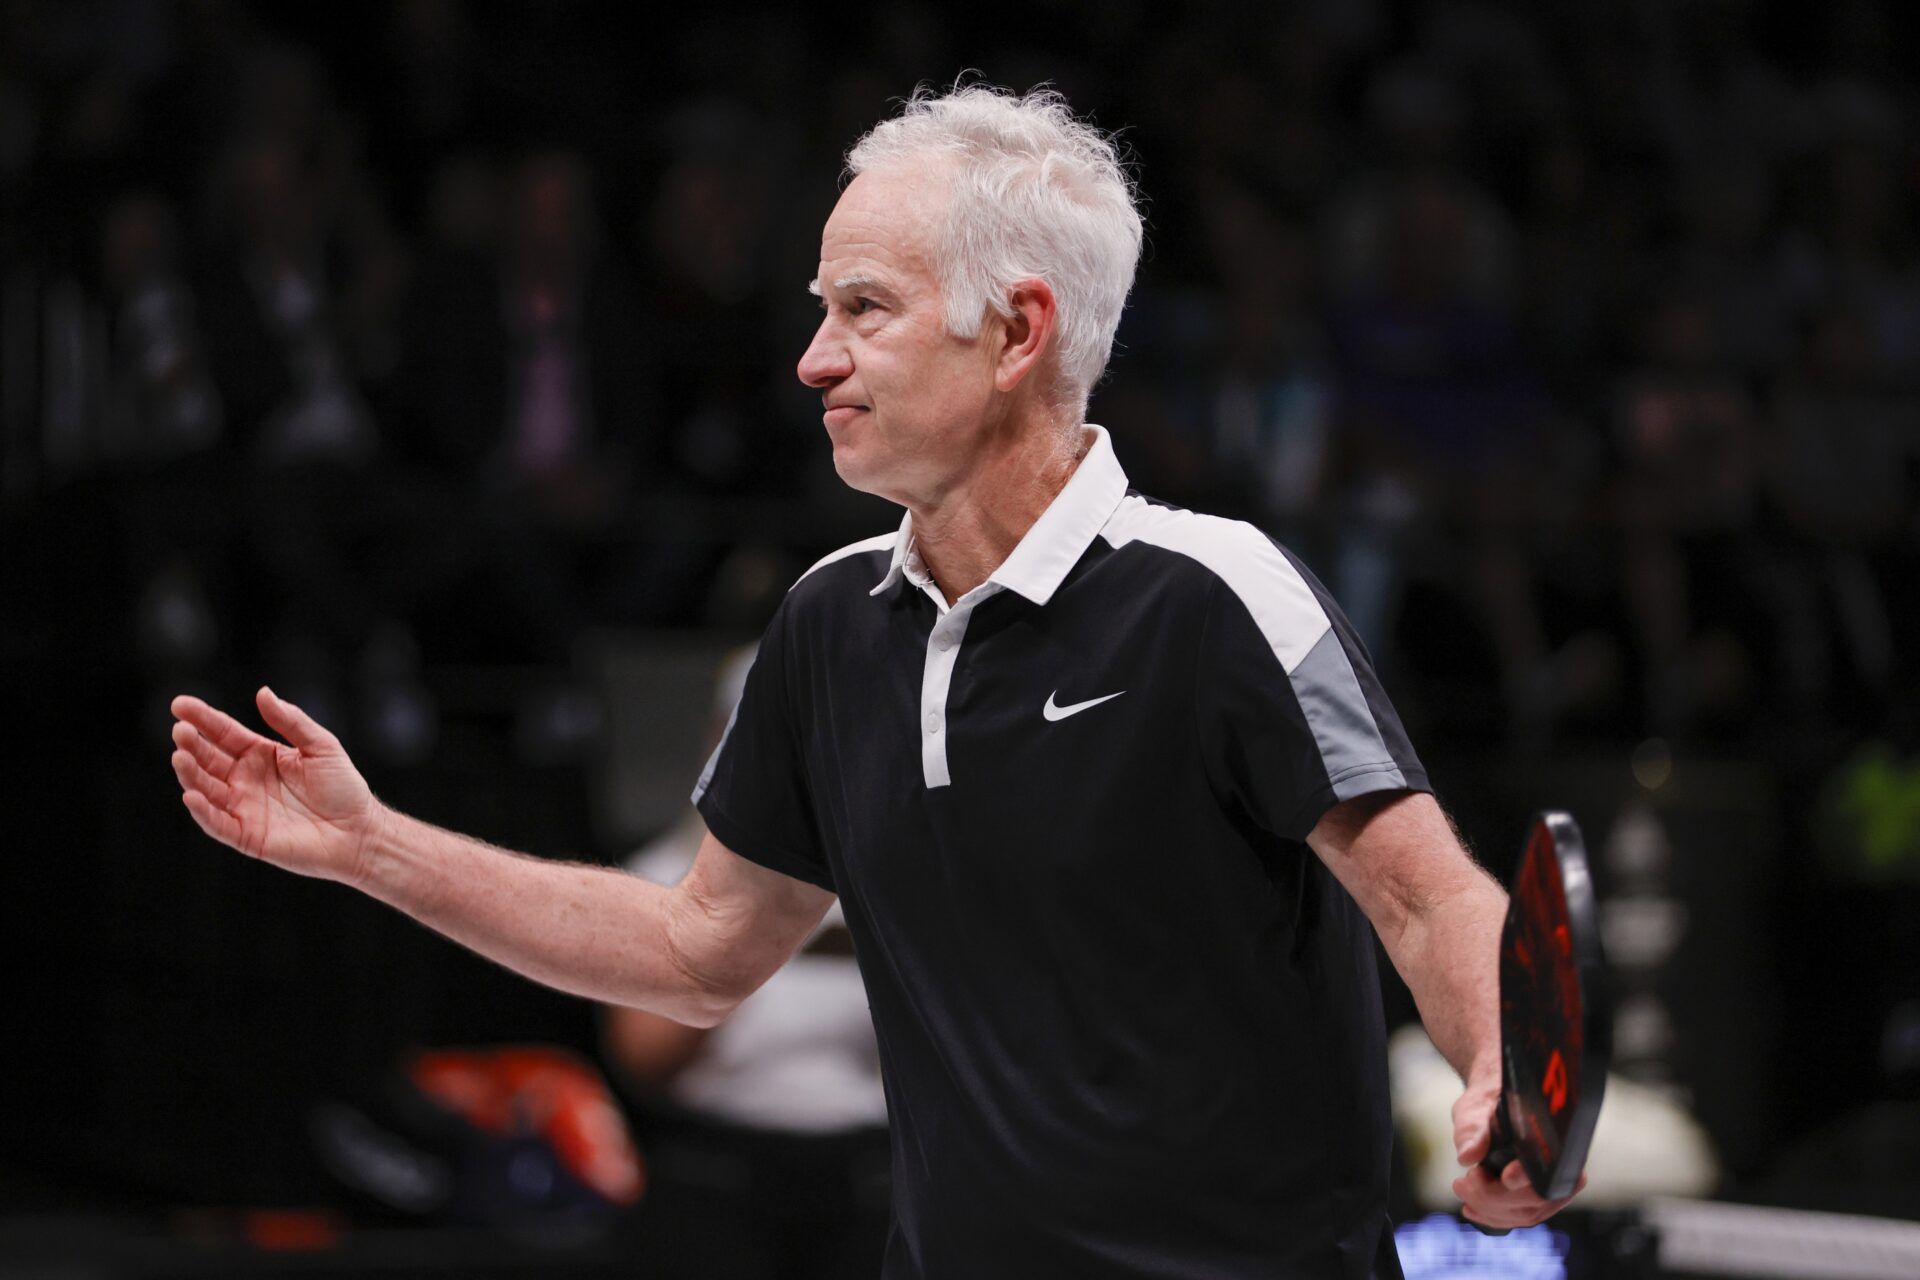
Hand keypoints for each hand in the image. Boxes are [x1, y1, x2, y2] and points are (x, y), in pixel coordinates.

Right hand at [170, 687, 384, 886]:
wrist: (360, 831)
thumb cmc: (344, 788)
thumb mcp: (321, 746)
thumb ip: (292, 721)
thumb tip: (263, 692)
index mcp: (261, 755)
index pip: (225, 734)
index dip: (203, 719)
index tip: (179, 705)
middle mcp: (246, 780)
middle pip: (209, 759)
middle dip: (191, 744)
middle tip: (180, 730)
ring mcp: (244, 808)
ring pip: (206, 789)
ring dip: (190, 774)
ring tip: (180, 756)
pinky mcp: (247, 836)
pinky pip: (218, 823)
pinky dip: (202, 811)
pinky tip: (191, 795)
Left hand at [1450, 1072, 1585, 1228]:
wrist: (1488, 1106)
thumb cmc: (1486, 1105)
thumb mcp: (1476, 1112)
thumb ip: (1473, 1132)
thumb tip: (1467, 1156)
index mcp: (1553, 1142)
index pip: (1549, 1170)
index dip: (1527, 1178)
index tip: (1505, 1177)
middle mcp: (1557, 1168)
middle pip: (1535, 1200)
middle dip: (1494, 1197)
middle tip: (1463, 1182)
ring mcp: (1547, 1188)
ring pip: (1525, 1214)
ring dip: (1489, 1209)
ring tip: (1461, 1188)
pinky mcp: (1532, 1200)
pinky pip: (1518, 1218)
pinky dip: (1492, 1217)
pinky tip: (1471, 1209)